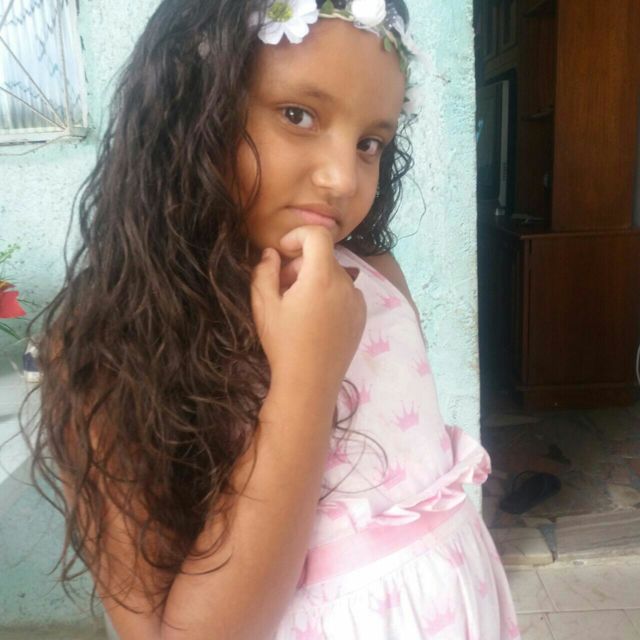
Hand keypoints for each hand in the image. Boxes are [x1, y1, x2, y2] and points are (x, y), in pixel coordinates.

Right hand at [251, 227, 365, 398]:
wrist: (310, 383)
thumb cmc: (283, 345)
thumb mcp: (264, 307)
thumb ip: (264, 272)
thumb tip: (272, 254)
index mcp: (321, 278)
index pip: (318, 236)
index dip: (298, 235)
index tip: (284, 251)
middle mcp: (345, 284)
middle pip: (323, 257)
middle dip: (301, 263)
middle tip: (283, 287)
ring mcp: (357, 300)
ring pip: (334, 274)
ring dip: (315, 279)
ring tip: (298, 306)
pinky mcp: (362, 315)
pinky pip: (345, 291)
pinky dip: (330, 294)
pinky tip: (316, 318)